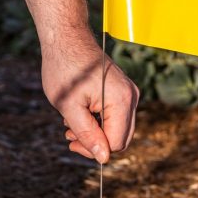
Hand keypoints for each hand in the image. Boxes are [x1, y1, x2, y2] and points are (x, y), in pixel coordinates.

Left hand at [41, 30, 138, 163]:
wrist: (67, 39)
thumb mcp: (69, 106)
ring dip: (95, 133)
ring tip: (71, 123)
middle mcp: (132, 97)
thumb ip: (87, 134)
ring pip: (118, 130)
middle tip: (70, 135)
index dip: (93, 150)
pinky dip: (98, 122)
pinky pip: (115, 118)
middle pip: (121, 139)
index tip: (71, 141)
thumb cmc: (65, 68)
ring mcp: (129, 93)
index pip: (115, 143)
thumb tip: (103, 158)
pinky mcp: (123, 92)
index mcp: (121, 100)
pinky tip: (79, 114)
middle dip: (95, 143)